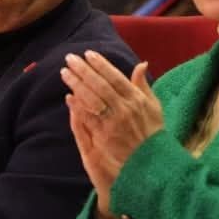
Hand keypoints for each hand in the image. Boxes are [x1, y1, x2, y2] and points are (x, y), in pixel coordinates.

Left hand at [61, 52, 160, 218]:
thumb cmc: (153, 134)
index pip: (115, 77)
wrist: (150, 163)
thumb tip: (141, 64)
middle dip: (83, 70)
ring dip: (76, 85)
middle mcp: (124, 109)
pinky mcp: (104, 137)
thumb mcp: (154, 107)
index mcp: (137, 99)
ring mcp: (113, 124)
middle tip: (69, 59)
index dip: (100, 64)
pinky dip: (77, 106)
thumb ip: (144, 85)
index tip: (88, 54)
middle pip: (99, 85)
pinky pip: (88, 118)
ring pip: (91, 99)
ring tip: (65, 73)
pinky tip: (69, 97)